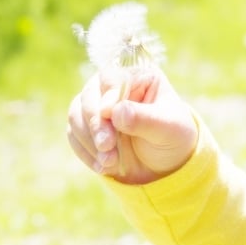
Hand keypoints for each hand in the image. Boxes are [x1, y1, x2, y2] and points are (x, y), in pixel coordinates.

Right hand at [67, 68, 197, 183]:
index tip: (108, 115)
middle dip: (95, 124)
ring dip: (90, 141)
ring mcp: (94, 106)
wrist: (163, 165)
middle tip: (107, 147)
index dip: (107, 96)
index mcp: (135, 77)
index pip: (111, 78)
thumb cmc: (172, 138)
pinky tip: (103, 167)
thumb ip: (145, 119)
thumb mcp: (169, 129)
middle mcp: (110, 87)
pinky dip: (86, 152)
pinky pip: (73, 135)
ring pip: (76, 116)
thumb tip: (116, 112)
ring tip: (110, 163)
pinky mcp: (84, 126)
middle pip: (88, 96)